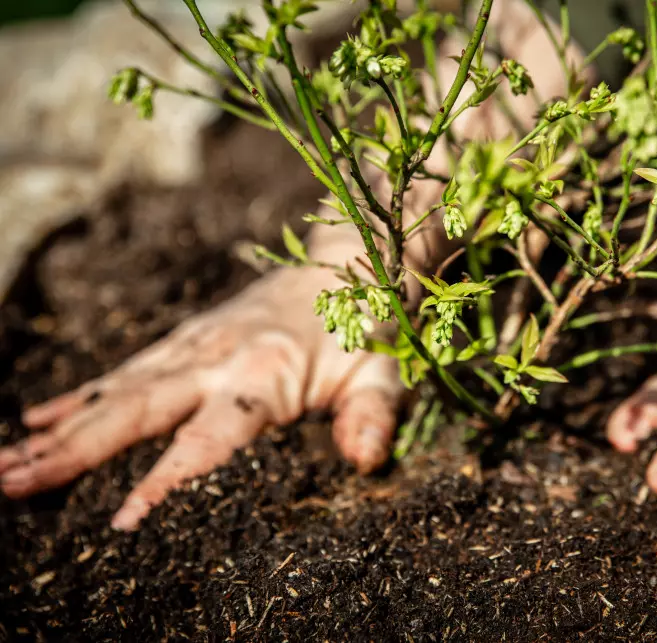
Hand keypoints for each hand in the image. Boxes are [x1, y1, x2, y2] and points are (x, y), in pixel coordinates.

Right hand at [0, 263, 402, 529]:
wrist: (345, 264)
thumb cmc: (365, 326)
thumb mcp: (382, 373)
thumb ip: (372, 416)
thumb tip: (366, 460)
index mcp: (264, 375)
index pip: (208, 437)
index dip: (166, 478)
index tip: (124, 520)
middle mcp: (216, 358)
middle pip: (136, 411)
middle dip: (75, 451)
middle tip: (15, 483)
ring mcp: (194, 346)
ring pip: (117, 391)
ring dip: (61, 428)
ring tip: (8, 464)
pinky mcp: (186, 339)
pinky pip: (126, 371)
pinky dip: (80, 396)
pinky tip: (38, 419)